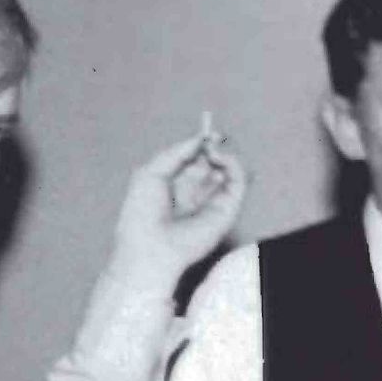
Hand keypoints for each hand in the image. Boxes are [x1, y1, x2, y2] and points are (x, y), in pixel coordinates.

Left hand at [109, 130, 248, 296]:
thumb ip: (177, 152)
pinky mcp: (227, 211)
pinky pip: (240, 182)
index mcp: (177, 185)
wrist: (150, 247)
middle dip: (216, 148)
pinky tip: (220, 158)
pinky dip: (235, 164)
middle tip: (212, 140)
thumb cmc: (142, 213)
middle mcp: (197, 193)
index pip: (197, 159)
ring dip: (226, 155)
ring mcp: (213, 202)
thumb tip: (201, 138)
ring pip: (232, 171)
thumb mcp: (152, 172)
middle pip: (216, 163)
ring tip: (213, 152)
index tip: (207, 133)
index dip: (203, 145)